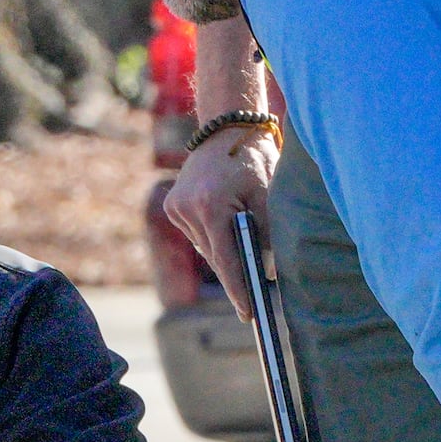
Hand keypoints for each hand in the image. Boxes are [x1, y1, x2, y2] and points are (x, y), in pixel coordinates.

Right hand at [164, 119, 280, 304]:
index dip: (238, 289)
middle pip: (214, 257)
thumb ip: (266, 233)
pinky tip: (227, 233)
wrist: (226, 129)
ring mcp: (175, 208)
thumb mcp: (268, 195)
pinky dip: (213, 239)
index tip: (247, 312)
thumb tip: (265, 272)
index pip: (226, 259)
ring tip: (245, 266)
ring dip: (224, 256)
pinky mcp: (172, 206)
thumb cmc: (253, 160)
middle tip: (252, 303)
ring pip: (205, 248)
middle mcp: (187, 209)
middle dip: (234, 278)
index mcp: (211, 205)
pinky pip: (198, 235)